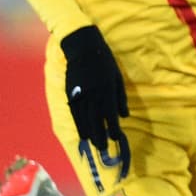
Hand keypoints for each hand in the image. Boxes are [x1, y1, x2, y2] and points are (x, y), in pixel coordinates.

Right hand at [60, 25, 130, 172]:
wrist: (83, 48)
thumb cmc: (105, 62)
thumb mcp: (117, 77)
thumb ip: (121, 97)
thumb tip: (124, 116)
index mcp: (107, 90)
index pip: (110, 114)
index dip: (113, 127)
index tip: (116, 138)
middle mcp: (94, 94)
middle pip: (96, 119)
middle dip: (100, 135)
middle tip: (103, 147)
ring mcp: (80, 94)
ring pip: (84, 118)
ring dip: (89, 132)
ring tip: (92, 143)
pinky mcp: (71, 93)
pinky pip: (75, 112)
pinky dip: (78, 123)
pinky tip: (81, 132)